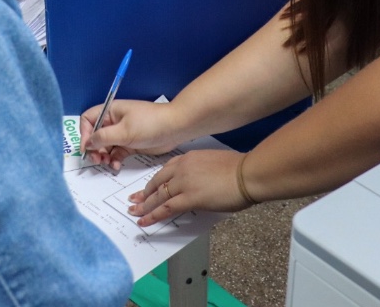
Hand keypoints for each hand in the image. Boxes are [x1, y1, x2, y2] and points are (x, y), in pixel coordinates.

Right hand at [80, 99, 183, 170]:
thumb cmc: (150, 123)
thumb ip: (104, 137)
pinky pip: (116, 153)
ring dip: (103, 156)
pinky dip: (114, 160)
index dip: (84, 133)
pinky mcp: (130, 144)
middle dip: (94, 149)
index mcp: (111, 111)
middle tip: (97, 160)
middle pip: (95, 135)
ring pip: (105, 147)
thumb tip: (88, 143)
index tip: (86, 148)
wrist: (175, 128)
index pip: (88, 119)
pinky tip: (116, 166)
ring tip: (107, 164)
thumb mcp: (124, 131)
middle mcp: (114, 122)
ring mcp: (122, 133)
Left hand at [128, 150, 251, 226]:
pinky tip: (144, 221)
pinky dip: (153, 216)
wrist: (246, 173)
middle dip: (144, 193)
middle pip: (157, 182)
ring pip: (158, 196)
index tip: (147, 187)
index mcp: (189, 158)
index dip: (155, 181)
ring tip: (134, 212)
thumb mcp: (214, 163)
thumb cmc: (239, 168)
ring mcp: (183, 183)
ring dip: (144, 205)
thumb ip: (201, 171)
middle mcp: (182, 168)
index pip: (165, 170)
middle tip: (133, 200)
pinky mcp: (189, 198)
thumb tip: (199, 183)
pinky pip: (166, 208)